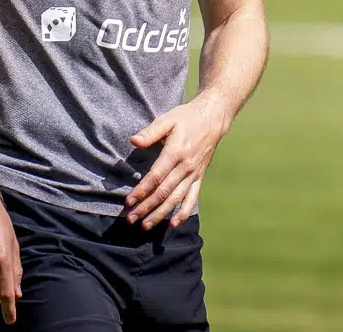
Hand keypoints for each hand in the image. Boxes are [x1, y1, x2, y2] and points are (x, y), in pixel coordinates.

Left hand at [125, 98, 231, 229]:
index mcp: (176, 152)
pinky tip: (173, 223)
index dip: (142, 190)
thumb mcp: (168, 119)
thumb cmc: (187, 117)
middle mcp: (185, 166)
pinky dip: (184, 212)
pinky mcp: (199, 177)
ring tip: (146, 225)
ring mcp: (193, 174)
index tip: (129, 201)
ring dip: (161, 213)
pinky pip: (192, 198)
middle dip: (146, 207)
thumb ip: (151, 132)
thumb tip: (134, 141)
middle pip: (164, 192)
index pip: (156, 176)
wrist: (213, 118)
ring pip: (176, 198)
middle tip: (131, 219)